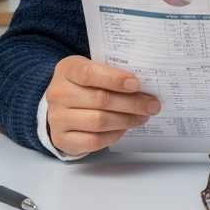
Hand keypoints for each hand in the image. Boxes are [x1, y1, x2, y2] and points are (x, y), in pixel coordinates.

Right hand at [44, 56, 160, 155]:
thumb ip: (111, 73)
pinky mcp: (62, 140)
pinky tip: (124, 128)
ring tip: (143, 116)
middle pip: (99, 100)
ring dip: (126, 120)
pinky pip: (94, 141)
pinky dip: (114, 135)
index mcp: (66, 70)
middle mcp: (58, 94)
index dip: (115, 79)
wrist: (59, 106)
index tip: (137, 84)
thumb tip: (142, 85)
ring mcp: (57, 119)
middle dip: (131, 103)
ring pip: (99, 122)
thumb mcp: (92, 69)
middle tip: (152, 105)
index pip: (89, 73)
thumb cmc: (83, 84)